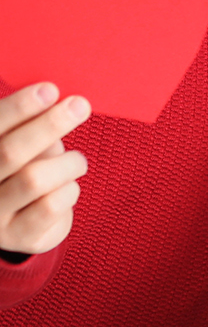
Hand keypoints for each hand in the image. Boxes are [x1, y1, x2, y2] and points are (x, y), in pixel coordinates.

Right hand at [0, 82, 89, 255]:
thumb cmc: (30, 167)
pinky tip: (68, 187)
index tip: (50, 89)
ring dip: (67, 162)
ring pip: (33, 179)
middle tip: (80, 105)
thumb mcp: (26, 142)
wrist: (31, 221)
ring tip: (77, 161)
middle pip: (9, 152)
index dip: (19, 107)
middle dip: (48, 125)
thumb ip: (30, 124)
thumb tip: (54, 96)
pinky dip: (70, 189)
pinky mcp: (18, 237)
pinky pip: (52, 205)